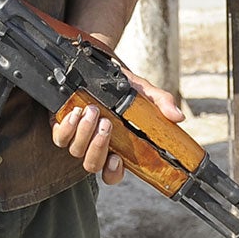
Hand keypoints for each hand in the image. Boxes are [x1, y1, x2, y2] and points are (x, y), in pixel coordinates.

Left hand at [51, 61, 185, 183]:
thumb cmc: (122, 85)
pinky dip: (67, 127)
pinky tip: (75, 111)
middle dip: (98, 147)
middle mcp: (95, 145)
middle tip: (107, 123)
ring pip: (76, 151)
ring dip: (84, 132)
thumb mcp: (143, 92)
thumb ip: (160, 103)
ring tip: (93, 110)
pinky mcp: (61, 125)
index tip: (118, 160)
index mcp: (116, 145)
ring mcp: (77, 137)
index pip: (112, 172)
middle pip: (92, 164)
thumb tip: (178, 116)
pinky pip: (59, 137)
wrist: (99, 65)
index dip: (113, 173)